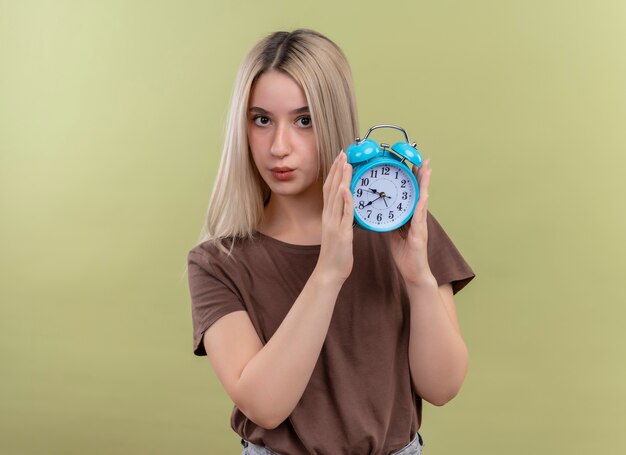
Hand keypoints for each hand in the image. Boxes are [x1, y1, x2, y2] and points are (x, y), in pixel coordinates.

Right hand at [317, 151, 353, 282]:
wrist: (330, 272)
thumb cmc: (336, 254)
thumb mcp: (338, 231)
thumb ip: (341, 217)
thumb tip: (347, 206)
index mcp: (328, 215)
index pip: (330, 189)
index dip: (334, 172)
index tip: (340, 158)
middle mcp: (329, 216)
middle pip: (331, 188)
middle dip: (337, 170)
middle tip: (343, 153)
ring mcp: (334, 223)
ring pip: (337, 197)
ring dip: (341, 179)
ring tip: (346, 163)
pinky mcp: (341, 232)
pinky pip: (344, 213)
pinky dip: (345, 200)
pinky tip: (346, 188)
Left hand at [385, 158, 432, 285]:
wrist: (412, 273)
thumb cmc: (404, 255)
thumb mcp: (392, 234)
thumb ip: (388, 222)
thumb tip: (377, 212)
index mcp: (410, 218)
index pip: (410, 195)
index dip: (412, 180)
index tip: (412, 164)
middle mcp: (417, 219)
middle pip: (419, 193)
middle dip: (421, 176)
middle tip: (424, 159)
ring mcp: (420, 225)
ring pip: (422, 201)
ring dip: (425, 185)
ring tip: (426, 170)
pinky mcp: (420, 234)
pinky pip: (419, 217)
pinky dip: (421, 205)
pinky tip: (423, 196)